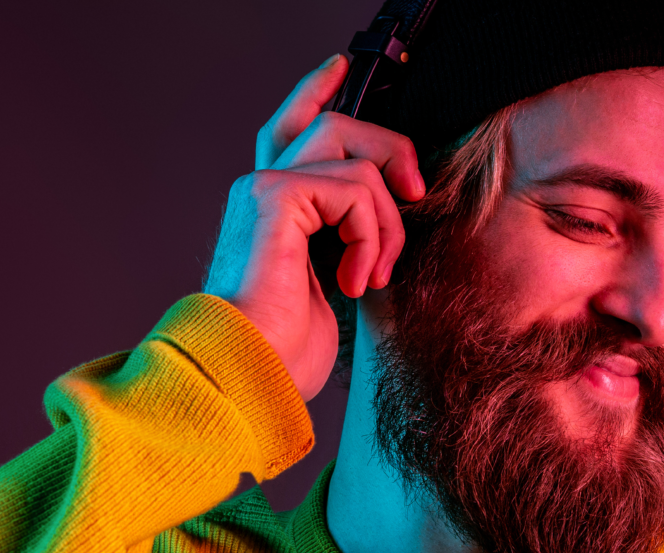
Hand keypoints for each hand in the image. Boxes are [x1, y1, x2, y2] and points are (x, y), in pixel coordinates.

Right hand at [203, 54, 425, 399]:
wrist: (248, 373)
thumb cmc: (285, 347)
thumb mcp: (333, 280)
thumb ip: (348, 235)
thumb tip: (396, 209)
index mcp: (272, 206)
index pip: (294, 128)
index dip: (317, 91)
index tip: (342, 68)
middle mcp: (262, 188)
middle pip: (335, 125)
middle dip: (391, 150)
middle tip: (415, 193)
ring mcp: (263, 188)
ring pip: (358, 162)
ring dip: (386, 224)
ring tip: (373, 273)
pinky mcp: (272, 196)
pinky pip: (355, 189)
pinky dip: (370, 235)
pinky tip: (353, 280)